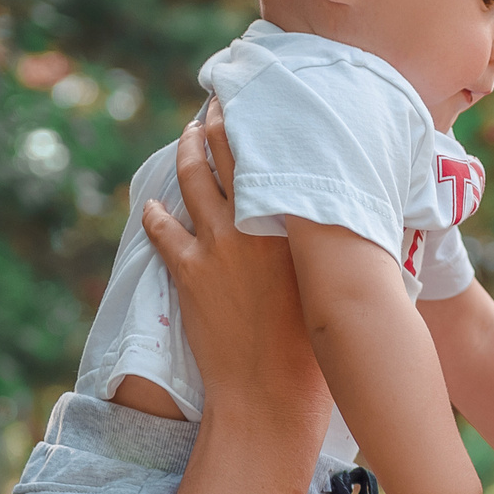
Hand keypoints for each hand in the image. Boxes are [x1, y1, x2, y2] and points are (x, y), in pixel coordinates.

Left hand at [139, 102, 330, 433]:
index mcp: (296, 220)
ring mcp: (216, 245)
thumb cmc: (314, 346)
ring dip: (187, 152)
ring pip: (192, 180)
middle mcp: (254, 222)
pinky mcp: (187, 272)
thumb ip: (329, 243)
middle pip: (227, 153)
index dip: (259, 123)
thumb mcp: (334, 282)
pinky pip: (162, 231)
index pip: (273, 153)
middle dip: (217, 122)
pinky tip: (150, 204)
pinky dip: (155, 214)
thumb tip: (343, 217)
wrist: (270, 392)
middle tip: (216, 103)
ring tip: (187, 135)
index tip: (257, 102)